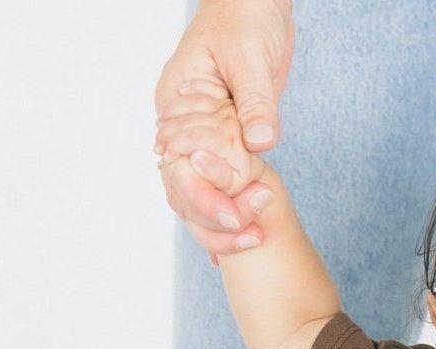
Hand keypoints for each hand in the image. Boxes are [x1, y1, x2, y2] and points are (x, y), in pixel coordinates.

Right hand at [152, 0, 293, 262]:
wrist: (255, 3)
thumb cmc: (245, 18)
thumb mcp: (250, 60)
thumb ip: (255, 104)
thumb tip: (259, 143)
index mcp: (175, 103)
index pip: (177, 168)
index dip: (205, 200)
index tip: (237, 219)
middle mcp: (182, 126)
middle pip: (184, 190)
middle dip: (217, 218)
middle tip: (254, 231)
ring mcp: (202, 136)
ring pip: (200, 193)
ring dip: (226, 220)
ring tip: (257, 235)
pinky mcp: (225, 141)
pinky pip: (222, 183)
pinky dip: (233, 209)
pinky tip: (248, 238)